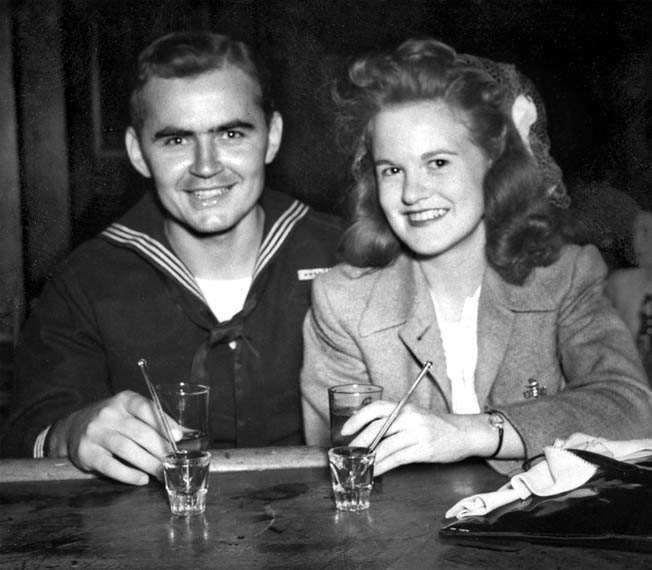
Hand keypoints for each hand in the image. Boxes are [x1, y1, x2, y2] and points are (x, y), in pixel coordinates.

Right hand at [47, 390, 182, 484]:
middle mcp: (108, 413)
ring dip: (148, 463)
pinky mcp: (86, 453)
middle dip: (159, 449)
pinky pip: (111, 466)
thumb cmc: (112, 421)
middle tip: (173, 462)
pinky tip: (142, 478)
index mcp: (124, 400)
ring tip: (161, 472)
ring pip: (127, 449)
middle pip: (140, 432)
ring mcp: (95, 433)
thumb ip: (154, 420)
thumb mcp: (130, 413)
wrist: (73, 429)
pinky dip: (129, 474)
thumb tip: (185, 433)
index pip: (146, 407)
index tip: (178, 436)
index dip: (164, 422)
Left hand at [341, 401, 489, 474]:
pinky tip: (375, 472)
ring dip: (370, 459)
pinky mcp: (424, 450)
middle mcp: (410, 417)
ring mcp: (418, 433)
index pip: (375, 408)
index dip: (357, 418)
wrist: (463, 433)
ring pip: (386, 447)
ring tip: (360, 466)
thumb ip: (392, 421)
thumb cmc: (434, 424)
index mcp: (404, 406)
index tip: (345, 431)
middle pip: (377, 429)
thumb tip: (365, 436)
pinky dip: (383, 467)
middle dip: (360, 443)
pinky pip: (397, 459)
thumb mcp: (413, 415)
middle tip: (350, 454)